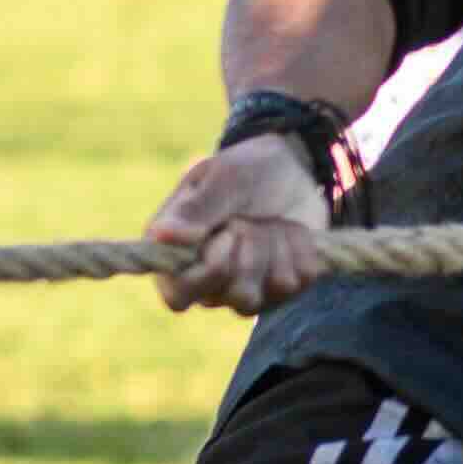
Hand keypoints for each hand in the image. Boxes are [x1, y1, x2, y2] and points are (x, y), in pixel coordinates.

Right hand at [148, 134, 335, 313]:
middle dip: (252, 248)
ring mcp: (246, 291)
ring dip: (275, 248)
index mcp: (176, 255)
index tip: (228, 233)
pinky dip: (300, 249)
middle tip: (248, 218)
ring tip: (269, 221)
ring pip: (268, 294)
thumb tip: (162, 236)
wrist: (288, 166)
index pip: (178, 297)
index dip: (210, 271)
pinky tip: (289, 229)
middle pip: (235, 296)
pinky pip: (298, 282)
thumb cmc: (242, 171)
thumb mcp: (219, 178)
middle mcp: (208, 283)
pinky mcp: (282, 289)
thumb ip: (194, 209)